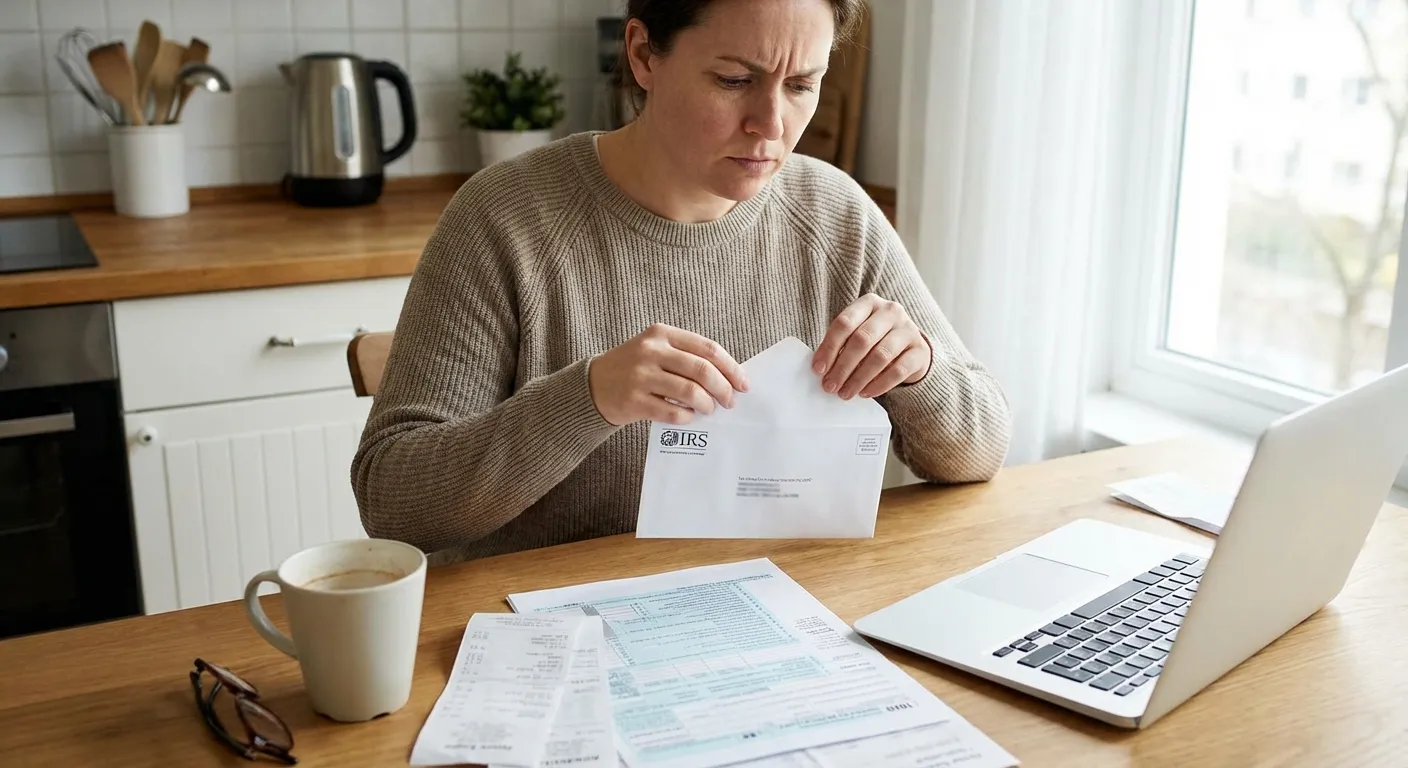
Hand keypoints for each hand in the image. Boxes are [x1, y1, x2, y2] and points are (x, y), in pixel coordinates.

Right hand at [589, 323, 749, 426]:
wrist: (593, 385)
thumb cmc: (634, 368)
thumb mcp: (656, 349)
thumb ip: (686, 357)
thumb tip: (728, 378)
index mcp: (662, 333)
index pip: (708, 349)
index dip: (731, 368)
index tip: (743, 384)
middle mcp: (651, 351)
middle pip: (702, 370)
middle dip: (723, 389)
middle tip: (729, 402)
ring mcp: (640, 376)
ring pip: (690, 392)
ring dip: (706, 404)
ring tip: (708, 409)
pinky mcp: (634, 401)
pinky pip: (672, 412)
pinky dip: (686, 417)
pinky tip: (689, 417)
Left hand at [812, 293, 931, 399]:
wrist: (910, 347)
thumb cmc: (875, 340)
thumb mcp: (857, 334)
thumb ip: (841, 346)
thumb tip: (822, 370)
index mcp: (869, 303)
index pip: (844, 323)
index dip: (829, 347)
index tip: (818, 369)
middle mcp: (890, 311)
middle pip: (862, 339)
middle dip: (843, 366)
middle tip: (830, 386)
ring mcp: (908, 329)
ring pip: (880, 356)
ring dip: (859, 378)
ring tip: (845, 393)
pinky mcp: (920, 351)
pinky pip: (898, 370)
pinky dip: (879, 384)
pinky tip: (865, 393)